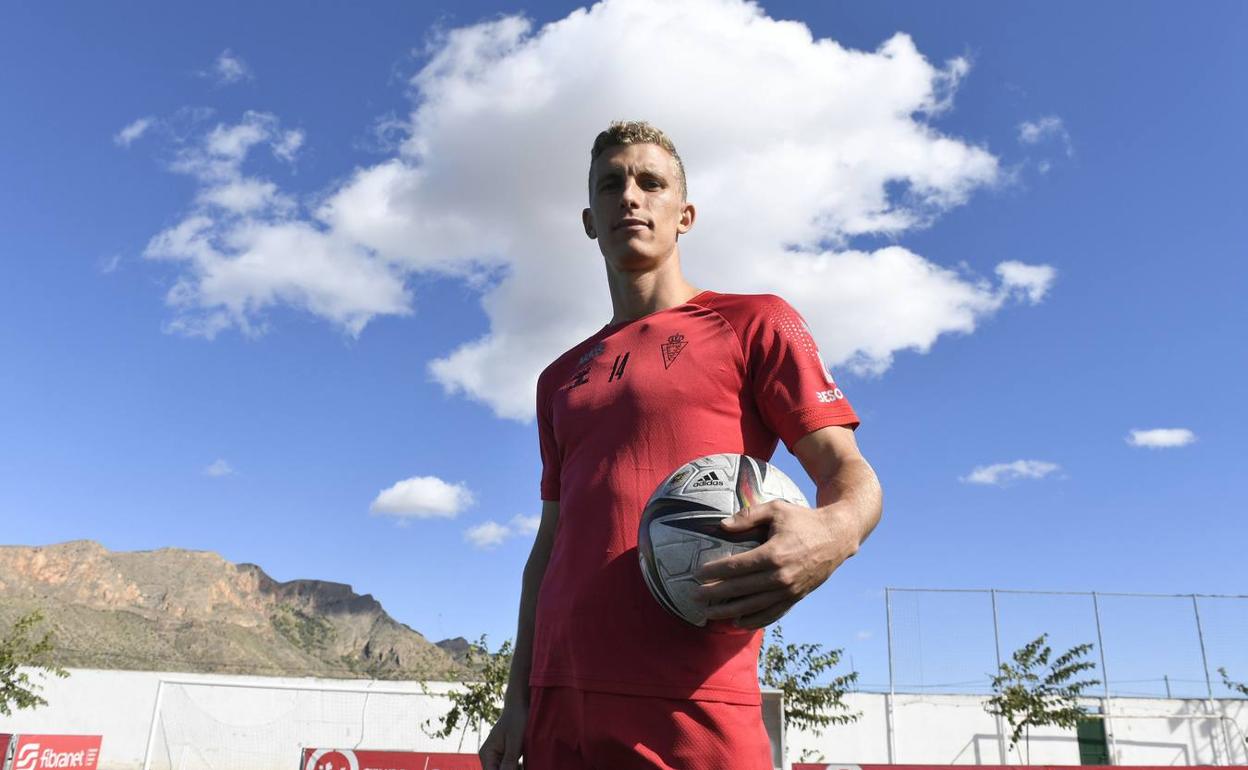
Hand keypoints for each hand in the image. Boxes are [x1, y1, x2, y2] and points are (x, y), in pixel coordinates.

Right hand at [479, 701, 526, 769]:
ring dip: (515, 769)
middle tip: (522, 765)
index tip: (517, 768)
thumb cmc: (516, 719)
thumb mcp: (515, 741)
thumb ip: (509, 760)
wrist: (519, 706)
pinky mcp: (505, 757)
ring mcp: (497, 758)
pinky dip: (518, 768)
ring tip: (524, 763)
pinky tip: (525, 764)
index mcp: (487, 754)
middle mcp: (489, 758)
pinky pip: (510, 768)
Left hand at [692, 499, 860, 628]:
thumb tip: (722, 525)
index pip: (736, 567)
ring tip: (710, 613)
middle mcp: (781, 576)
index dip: (714, 571)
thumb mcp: (776, 509)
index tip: (697, 573)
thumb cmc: (803, 519)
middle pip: (740, 589)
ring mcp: (790, 590)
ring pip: (754, 606)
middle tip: (695, 596)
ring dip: (730, 612)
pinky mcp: (797, 598)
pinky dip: (755, 620)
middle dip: (715, 594)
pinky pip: (773, 613)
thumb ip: (748, 516)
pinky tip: (738, 623)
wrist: (837, 536)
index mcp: (774, 554)